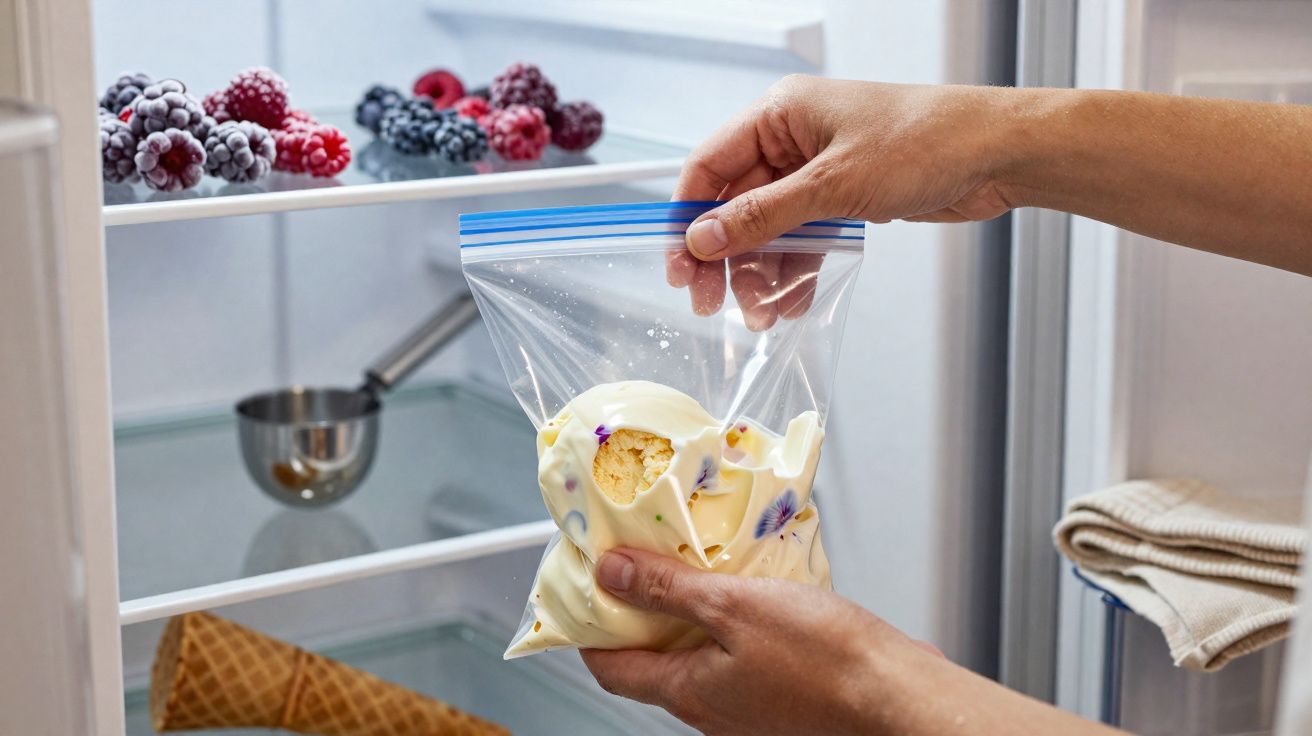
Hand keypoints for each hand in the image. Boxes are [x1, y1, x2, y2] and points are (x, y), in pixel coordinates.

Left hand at [579, 548, 941, 735]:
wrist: (897, 696)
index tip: (585, 587)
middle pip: (653, 658)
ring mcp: (747, 706)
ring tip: (699, 561)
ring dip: (691, 609)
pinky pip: (738, 655)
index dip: (589, 628)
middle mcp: (712, 708)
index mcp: (689, 691)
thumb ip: (667, 588)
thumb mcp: (734, 605)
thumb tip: (611, 573)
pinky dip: (732, 619)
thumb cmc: (828, 661)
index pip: (611, 668)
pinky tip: (750, 587)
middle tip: (642, 558)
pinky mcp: (780, 694)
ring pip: (699, 653)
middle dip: (642, 607)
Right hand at [668, 76, 1017, 320]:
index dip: (687, 217)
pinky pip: (801, 239)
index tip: (680, 266)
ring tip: (759, 314)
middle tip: (708, 303)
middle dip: (723, 257)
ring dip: (759, 273)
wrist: (996, 154)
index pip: (709, 166)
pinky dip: (793, 271)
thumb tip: (704, 238)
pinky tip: (788, 304)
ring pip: (767, 229)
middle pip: (734, 204)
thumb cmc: (925, 142)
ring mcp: (817, 171)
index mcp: (779, 115)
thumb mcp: (834, 184)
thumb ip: (764, 215)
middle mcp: (791, 140)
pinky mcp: (842, 199)